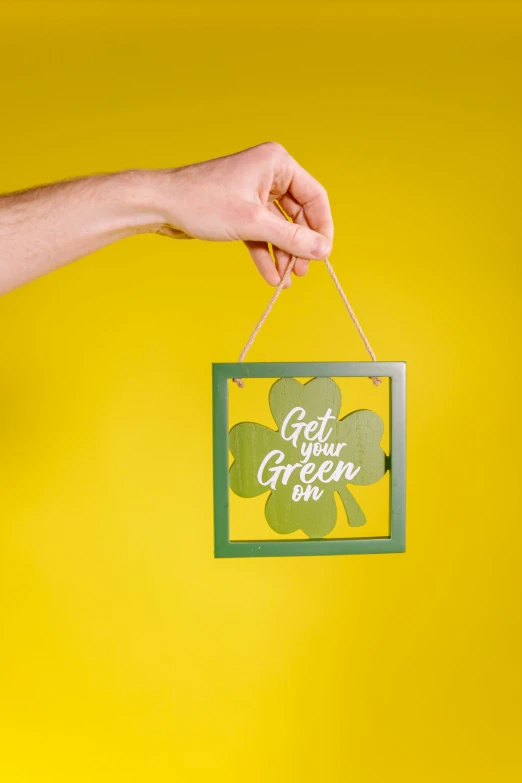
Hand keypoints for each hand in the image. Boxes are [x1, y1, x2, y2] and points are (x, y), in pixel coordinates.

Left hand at [148, 142, 333, 285]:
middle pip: (297, 215)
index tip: (323, 255)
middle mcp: (268, 175)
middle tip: (302, 273)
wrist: (160, 205)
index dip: (321, 228)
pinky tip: (270, 277)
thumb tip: (322, 251)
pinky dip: (265, 253)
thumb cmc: (202, 202)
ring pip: (279, 227)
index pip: (314, 197)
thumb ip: (291, 238)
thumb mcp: (252, 223)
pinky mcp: (239, 211)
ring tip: (286, 280)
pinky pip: (261, 234)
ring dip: (283, 254)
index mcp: (276, 164)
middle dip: (299, 246)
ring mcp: (253, 194)